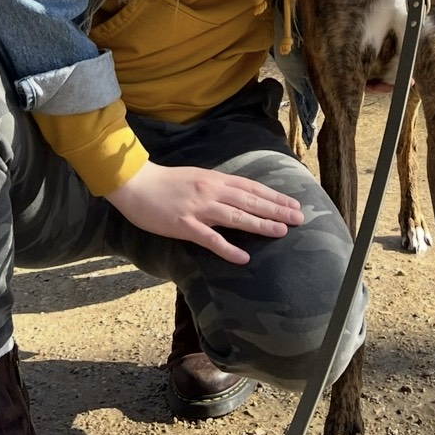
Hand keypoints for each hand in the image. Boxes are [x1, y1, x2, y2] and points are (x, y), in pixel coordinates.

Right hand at [108, 160, 304, 264]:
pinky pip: (210, 239)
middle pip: (250, 201)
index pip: (252, 188)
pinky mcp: (184, 225)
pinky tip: (244, 258)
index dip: (274, 196)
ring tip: (281, 232)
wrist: (135, 183)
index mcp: (215, 179)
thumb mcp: (196, 177)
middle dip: (276, 210)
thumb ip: (217, 186)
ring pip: (236, 217)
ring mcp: (198, 208)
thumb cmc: (164, 181)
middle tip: (299, 218)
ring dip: (260, 225)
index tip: (294, 203)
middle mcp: (211, 191)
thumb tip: (239, 195)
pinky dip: (228, 249)